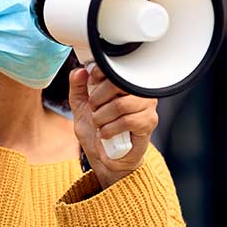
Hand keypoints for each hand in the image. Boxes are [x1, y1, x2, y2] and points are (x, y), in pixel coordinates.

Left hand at [68, 66, 158, 189]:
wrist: (106, 158)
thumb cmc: (97, 131)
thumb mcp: (81, 106)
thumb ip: (77, 87)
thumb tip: (80, 71)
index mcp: (123, 82)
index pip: (115, 67)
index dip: (99, 74)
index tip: (90, 84)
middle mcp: (138, 91)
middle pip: (117, 83)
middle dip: (97, 99)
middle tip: (94, 110)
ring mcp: (146, 106)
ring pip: (120, 104)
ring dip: (102, 117)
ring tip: (99, 124)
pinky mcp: (148, 123)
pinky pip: (126, 121)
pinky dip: (109, 130)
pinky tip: (106, 134)